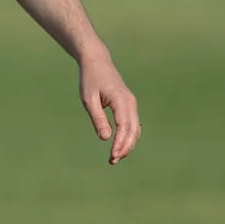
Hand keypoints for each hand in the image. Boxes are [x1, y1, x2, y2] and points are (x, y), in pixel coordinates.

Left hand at [79, 50, 140, 164]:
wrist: (97, 62)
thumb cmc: (90, 80)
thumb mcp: (89, 100)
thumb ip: (97, 118)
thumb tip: (106, 138)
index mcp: (121, 100)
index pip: (124, 126)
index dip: (120, 143)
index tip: (112, 155)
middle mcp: (130, 103)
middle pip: (133, 130)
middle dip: (125, 147)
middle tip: (112, 161)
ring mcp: (131, 104)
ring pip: (135, 129)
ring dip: (127, 144)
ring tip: (115, 158)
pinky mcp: (128, 105)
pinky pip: (132, 124)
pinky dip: (128, 136)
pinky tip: (119, 146)